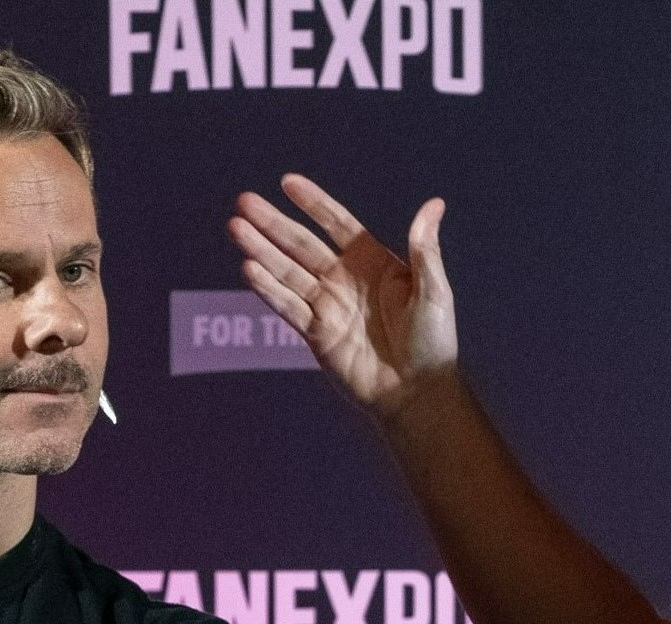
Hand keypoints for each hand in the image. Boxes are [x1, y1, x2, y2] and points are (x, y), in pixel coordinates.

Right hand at [228, 175, 457, 416]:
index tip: (287, 183)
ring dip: (261, 250)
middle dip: (273, 224)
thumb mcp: (434, 292)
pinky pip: (288, 306)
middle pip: (302, 245)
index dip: (313, 204)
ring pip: (287, 272)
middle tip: (244, 202)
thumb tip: (434, 204)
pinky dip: (268, 289)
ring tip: (236, 228)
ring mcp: (328, 306)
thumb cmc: (433, 343)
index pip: (337, 224)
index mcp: (373, 263)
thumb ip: (425, 250)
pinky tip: (248, 269)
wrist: (417, 393)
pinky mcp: (316, 334)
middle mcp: (346, 280)